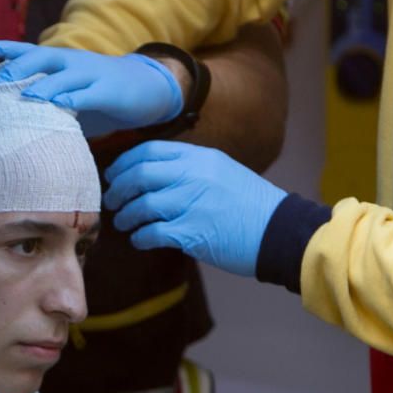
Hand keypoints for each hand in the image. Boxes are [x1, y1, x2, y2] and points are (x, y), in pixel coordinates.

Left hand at [0, 39, 183, 136]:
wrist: (148, 86)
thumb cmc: (102, 94)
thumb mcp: (72, 93)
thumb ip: (47, 102)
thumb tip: (12, 121)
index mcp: (59, 62)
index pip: (25, 52)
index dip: (0, 50)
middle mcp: (72, 63)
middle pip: (38, 59)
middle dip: (14, 68)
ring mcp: (91, 75)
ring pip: (62, 75)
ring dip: (41, 85)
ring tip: (23, 96)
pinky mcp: (109, 91)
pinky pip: (89, 94)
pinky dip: (73, 99)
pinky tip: (60, 105)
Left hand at [103, 140, 286, 275]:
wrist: (280, 232)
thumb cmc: (252, 206)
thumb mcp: (224, 172)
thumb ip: (192, 170)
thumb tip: (156, 177)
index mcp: (201, 158)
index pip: (150, 151)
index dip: (126, 164)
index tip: (116, 175)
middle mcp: (194, 176)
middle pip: (140, 175)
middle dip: (119, 189)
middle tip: (112, 201)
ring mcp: (192, 203)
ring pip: (142, 205)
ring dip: (127, 216)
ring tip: (124, 224)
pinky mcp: (192, 232)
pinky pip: (152, 233)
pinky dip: (141, 238)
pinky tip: (141, 240)